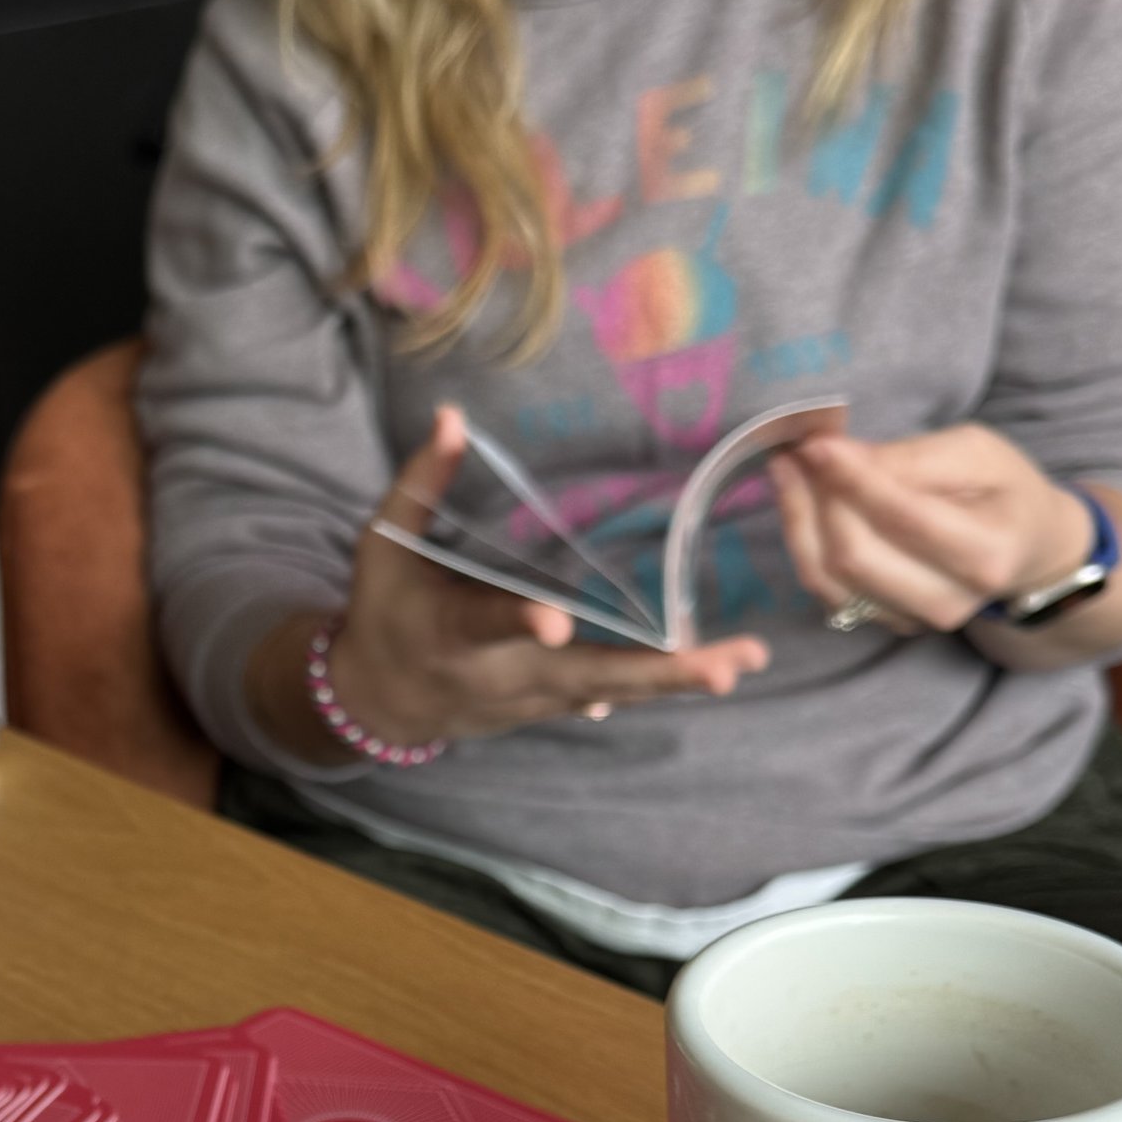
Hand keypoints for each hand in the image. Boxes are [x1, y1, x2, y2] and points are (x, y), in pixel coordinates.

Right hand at [251, 408, 767, 762]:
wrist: (381, 701)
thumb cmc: (385, 611)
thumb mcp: (385, 548)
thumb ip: (421, 485)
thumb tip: (451, 416)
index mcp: (451, 629)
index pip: (486, 622)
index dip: (518, 622)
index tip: (553, 623)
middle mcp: (502, 671)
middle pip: (585, 674)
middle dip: (655, 672)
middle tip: (721, 666)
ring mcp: (532, 696)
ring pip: (612, 691)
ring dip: (677, 680)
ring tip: (740, 661)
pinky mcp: (552, 705)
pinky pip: (612, 694)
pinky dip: (658, 687)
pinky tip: (712, 672)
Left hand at [770, 426, 1121, 660]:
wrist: (1023, 550)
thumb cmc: (1003, 492)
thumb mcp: (976, 452)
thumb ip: (910, 457)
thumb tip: (835, 454)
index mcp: (987, 553)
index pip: (903, 518)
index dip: (853, 479)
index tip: (817, 443)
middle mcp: (948, 600)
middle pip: (855, 555)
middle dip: (817, 498)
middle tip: (798, 451)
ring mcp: (912, 619)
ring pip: (828, 577)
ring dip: (798, 518)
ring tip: (789, 468)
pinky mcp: (882, 621)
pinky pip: (824, 587)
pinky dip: (802, 540)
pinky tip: (799, 498)